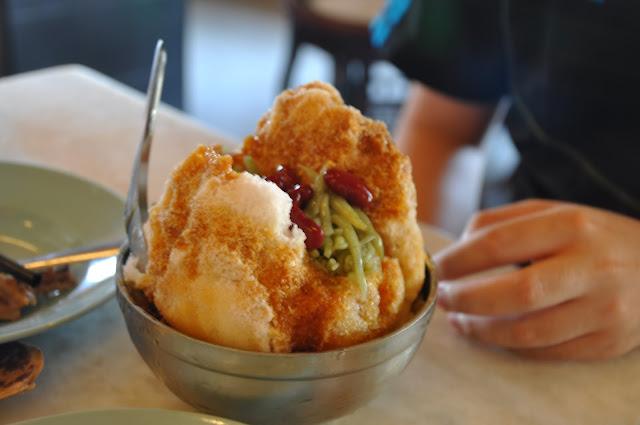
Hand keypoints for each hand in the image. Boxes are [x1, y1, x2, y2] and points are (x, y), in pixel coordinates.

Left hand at [434, 199, 639, 359]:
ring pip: (528, 331)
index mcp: (572, 226)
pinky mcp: (608, 342)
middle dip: (466, 299)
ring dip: (482, 330)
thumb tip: (458, 247)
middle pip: (514, 292)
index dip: (459, 260)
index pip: (500, 243)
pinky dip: (511, 346)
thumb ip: (501, 222)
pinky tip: (492, 333)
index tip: (438, 269)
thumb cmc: (594, 237)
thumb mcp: (554, 212)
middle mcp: (592, 267)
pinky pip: (547, 352)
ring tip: (459, 320)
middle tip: (444, 299)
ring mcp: (604, 309)